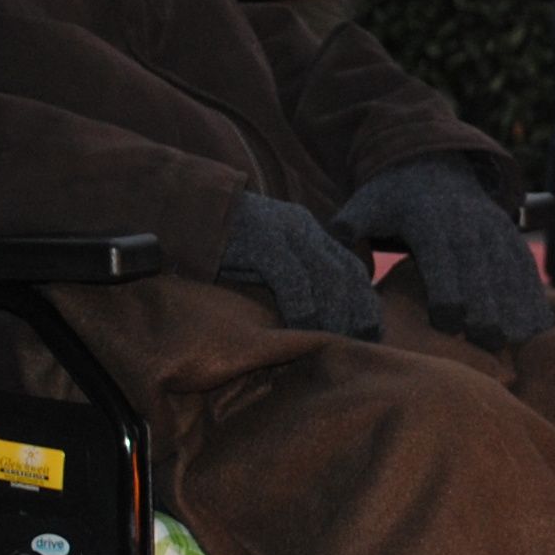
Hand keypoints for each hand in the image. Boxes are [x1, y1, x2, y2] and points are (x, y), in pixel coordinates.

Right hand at [218, 192, 382, 340]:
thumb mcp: (263, 257)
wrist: (183, 210)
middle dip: (360, 312)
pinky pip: (293, 280)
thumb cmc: (219, 244)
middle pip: (348, 274)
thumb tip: (310, 316)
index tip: (371, 333)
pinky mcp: (262, 241)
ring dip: (336, 315)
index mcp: (308, 231)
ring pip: (327, 278)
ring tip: (336, 343)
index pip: (352, 268)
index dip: (365, 302)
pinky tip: (304, 331)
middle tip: (363, 345)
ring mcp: (284, 232)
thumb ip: (288, 275)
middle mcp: (303, 229)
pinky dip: (304, 309)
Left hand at [337, 155, 554, 348]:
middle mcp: (468, 223)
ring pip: (510, 269)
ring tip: (521, 341)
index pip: (443, 256)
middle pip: (482, 267)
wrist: (434, 164)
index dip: (448, 287)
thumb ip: (346, 232)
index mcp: (430, 219)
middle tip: (487, 341)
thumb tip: (338, 259)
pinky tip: (539, 329)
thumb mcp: (364, 204)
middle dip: (487, 303)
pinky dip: (534, 296)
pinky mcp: (510, 238)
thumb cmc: (392, 199)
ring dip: (517, 304)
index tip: (449, 322)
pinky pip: (526, 268)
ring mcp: (494, 229)